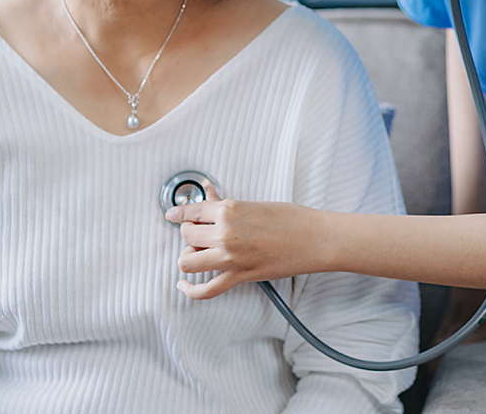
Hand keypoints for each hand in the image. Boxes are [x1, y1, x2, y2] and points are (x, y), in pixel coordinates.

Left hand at [165, 186, 325, 299]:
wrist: (313, 238)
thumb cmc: (290, 218)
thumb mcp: (254, 205)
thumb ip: (226, 205)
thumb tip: (208, 195)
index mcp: (228, 209)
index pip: (191, 211)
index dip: (178, 213)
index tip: (171, 215)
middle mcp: (225, 233)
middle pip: (186, 235)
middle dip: (189, 234)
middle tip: (199, 233)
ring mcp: (230, 257)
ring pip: (187, 261)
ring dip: (188, 256)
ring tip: (199, 253)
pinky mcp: (240, 277)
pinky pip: (206, 289)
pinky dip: (190, 290)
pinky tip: (184, 285)